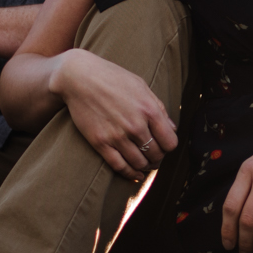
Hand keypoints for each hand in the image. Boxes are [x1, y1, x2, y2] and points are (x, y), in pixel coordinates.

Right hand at [49, 49, 178, 182]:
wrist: (79, 77)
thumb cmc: (112, 78)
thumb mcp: (141, 86)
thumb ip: (158, 108)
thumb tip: (172, 128)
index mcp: (149, 110)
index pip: (170, 142)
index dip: (168, 147)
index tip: (163, 146)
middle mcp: (135, 125)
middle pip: (156, 155)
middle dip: (157, 158)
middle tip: (153, 156)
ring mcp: (117, 135)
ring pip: (140, 163)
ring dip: (144, 166)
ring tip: (144, 163)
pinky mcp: (100, 143)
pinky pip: (120, 166)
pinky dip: (130, 174)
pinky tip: (135, 175)